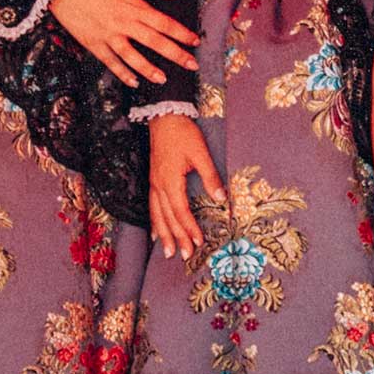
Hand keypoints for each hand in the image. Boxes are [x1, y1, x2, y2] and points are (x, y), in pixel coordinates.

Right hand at [51, 0, 200, 81]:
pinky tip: (134, 82)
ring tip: (163, 79)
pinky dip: (122, 73)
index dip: (182, 33)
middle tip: (192, 65)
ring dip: (149, 69)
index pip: (164, 23)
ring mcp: (108, 35)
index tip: (195, 41)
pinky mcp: (93, 44)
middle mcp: (124, 23)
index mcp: (134, 6)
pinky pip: (110, 62)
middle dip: (175, 54)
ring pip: (132, 56)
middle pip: (154, 41)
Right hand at [146, 117, 222, 260]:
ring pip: (157, 215)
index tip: (199, 242)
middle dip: (176, 238)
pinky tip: (155, 232)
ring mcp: (154, 184)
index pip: (181, 211)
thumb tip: (221, 199)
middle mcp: (159, 186)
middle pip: (168, 218)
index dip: (189, 228)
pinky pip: (152, 207)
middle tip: (184, 256)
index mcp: (170, 181)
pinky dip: (154, 222)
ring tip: (167, 252)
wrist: (164, 117)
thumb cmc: (183, 134)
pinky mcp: (153, 180)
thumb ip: (211, 177)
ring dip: (163, 235)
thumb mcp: (201, 153)